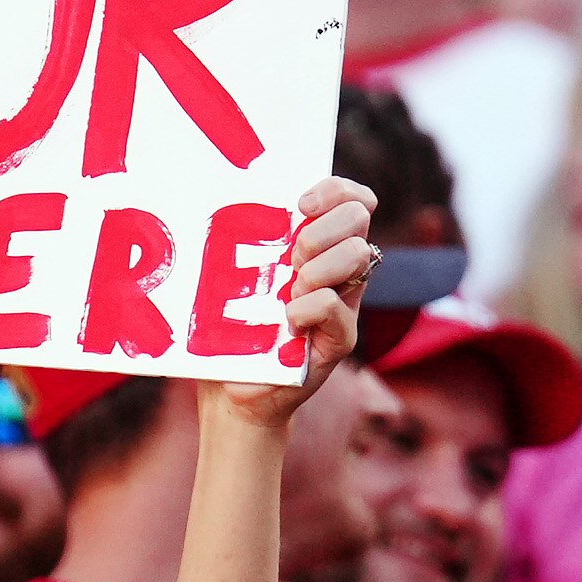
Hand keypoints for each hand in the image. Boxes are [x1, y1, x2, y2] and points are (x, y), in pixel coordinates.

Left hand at [215, 176, 377, 428]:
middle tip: (290, 257)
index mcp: (316, 246)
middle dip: (322, 229)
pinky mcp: (340, 339)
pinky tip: (287, 323)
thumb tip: (223, 194)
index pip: (349, 199)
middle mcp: (337, 270)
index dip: (335, 190)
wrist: (232, 391)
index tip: (300, 204)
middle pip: (358, 218)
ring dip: (318, 267)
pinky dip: (308, 308)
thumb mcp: (233, 277)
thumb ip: (244, 242)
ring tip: (289, 291)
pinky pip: (334, 305)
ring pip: (358, 254)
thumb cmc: (229, 328)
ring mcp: (344, 303)